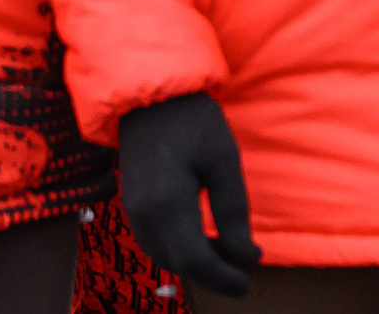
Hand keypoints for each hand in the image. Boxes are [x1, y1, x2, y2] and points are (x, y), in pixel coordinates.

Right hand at [118, 94, 261, 294]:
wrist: (150, 94)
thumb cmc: (193, 122)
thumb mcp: (224, 160)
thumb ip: (233, 211)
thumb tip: (248, 256)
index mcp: (167, 204)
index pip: (194, 260)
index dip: (222, 278)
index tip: (247, 284)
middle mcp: (143, 214)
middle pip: (177, 263)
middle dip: (211, 272)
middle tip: (243, 264)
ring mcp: (132, 210)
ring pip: (163, 255)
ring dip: (194, 261)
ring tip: (226, 250)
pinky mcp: (130, 203)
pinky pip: (154, 241)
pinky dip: (178, 248)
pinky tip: (201, 236)